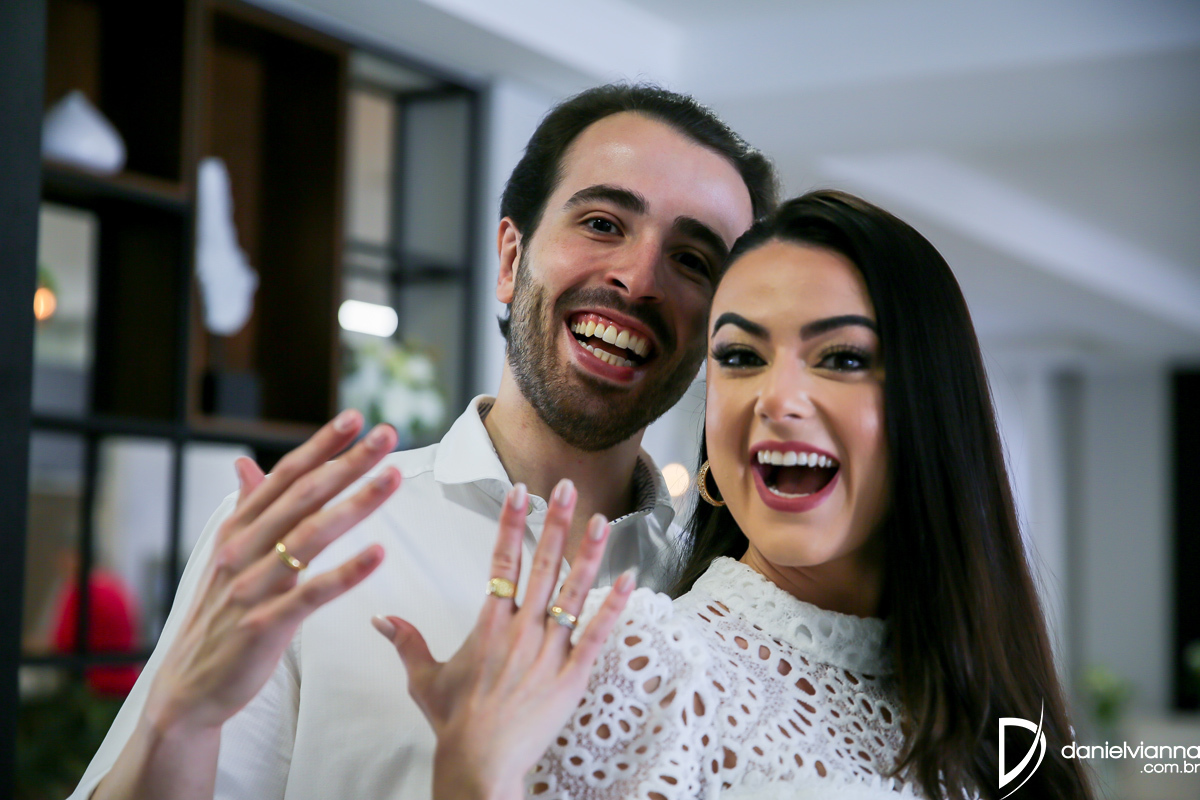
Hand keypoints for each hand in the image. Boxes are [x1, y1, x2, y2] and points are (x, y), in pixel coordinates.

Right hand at [143, 410, 399, 735]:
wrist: (189, 687)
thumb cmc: (218, 618)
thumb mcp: (226, 558)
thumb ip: (244, 510)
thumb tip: (243, 463)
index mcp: (237, 530)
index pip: (285, 477)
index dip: (321, 445)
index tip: (355, 418)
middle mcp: (242, 551)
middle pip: (304, 496)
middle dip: (348, 462)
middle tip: (388, 434)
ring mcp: (252, 588)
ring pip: (311, 536)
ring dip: (355, 504)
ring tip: (392, 478)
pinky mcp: (266, 625)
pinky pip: (312, 593)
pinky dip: (346, 572)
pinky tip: (379, 553)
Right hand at [373, 479, 634, 799]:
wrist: (480, 763)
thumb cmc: (453, 722)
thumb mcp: (424, 679)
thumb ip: (407, 642)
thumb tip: (380, 619)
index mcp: (489, 624)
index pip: (502, 561)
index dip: (511, 523)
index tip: (520, 491)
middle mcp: (522, 630)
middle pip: (544, 565)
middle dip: (556, 522)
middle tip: (568, 488)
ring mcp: (550, 651)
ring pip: (574, 592)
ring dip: (589, 554)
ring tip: (601, 520)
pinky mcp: (572, 676)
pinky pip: (598, 634)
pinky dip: (614, 607)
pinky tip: (629, 579)